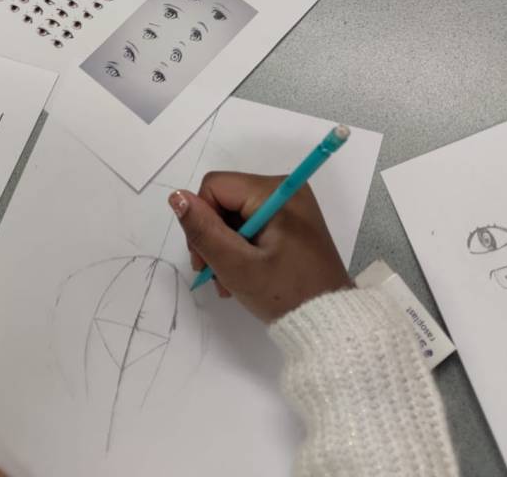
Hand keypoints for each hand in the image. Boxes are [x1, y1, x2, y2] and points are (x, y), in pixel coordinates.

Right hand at [169, 172, 351, 322]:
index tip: (206, 259)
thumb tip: (176, 196)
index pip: (215, 187)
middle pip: (224, 200)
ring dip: (225, 248)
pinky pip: (252, 224)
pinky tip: (244, 275)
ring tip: (231, 282)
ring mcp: (289, 205)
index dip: (202, 220)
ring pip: (234, 215)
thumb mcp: (237, 265)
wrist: (329, 318)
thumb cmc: (286, 293)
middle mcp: (284, 189)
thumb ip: (204, 230)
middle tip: (218, 275)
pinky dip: (241, 248)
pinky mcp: (291, 222)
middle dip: (214, 238)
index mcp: (275, 191)